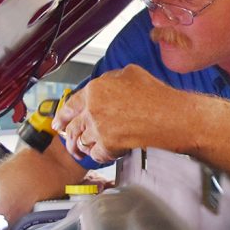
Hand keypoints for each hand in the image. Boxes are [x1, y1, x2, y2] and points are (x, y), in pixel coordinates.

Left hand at [53, 65, 172, 162]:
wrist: (170, 116)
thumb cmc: (156, 96)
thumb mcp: (130, 73)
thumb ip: (111, 79)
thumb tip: (105, 84)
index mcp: (95, 89)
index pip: (70, 104)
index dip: (62, 115)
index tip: (59, 122)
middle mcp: (93, 109)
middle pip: (73, 127)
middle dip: (69, 137)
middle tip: (69, 142)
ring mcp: (99, 128)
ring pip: (82, 142)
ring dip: (84, 148)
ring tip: (86, 151)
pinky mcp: (108, 145)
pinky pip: (96, 155)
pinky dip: (100, 156)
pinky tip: (104, 154)